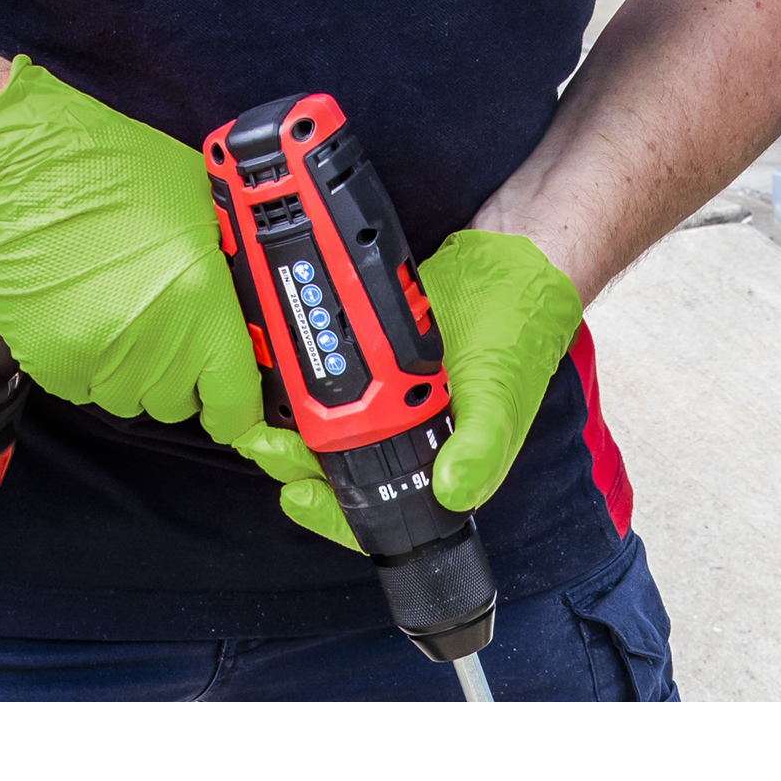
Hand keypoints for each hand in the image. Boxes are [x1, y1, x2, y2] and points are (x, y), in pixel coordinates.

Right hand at [0, 56, 263, 444]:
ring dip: (134, 369)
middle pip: (181, 402)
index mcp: (200, 299)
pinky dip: (90, 364)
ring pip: (132, 399)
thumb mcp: (198, 205)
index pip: (235, 400)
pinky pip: (86, 389)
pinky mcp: (54, 365)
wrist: (18, 169)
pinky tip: (85, 312)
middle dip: (182, 373)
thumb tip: (246, 319)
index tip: (239, 409)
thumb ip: (227, 274)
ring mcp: (100, 358)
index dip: (239, 409)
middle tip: (166, 322)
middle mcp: (153, 339)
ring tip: (119, 307)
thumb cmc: (106, 170)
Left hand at [233, 229, 582, 545]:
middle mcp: (409, 443)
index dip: (329, 512)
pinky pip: (330, 390)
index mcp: (441, 467)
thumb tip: (453, 491)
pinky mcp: (372, 369)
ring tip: (263, 416)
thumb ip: (480, 444)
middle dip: (293, 462)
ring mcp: (387, 405)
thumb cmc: (517, 338)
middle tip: (265, 441)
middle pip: (335, 471)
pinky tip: (284, 379)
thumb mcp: (500, 393)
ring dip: (291, 428)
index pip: (376, 511)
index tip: (296, 492)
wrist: (506, 268)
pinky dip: (304, 389)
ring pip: (324, 432)